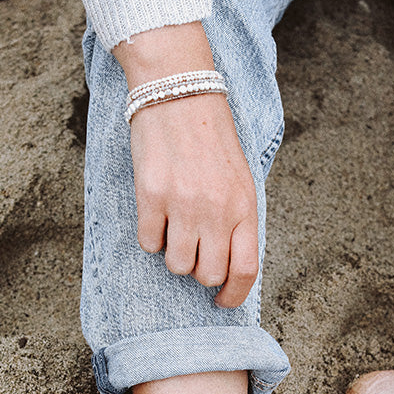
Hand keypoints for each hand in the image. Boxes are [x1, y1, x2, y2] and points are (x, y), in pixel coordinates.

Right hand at [114, 23, 258, 308]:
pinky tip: (156, 212)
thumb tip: (229, 268)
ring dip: (173, 254)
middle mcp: (217, 209)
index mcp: (244, 206)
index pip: (245, 270)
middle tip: (193, 250)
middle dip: (199, 271)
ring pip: (176, 264)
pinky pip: (148, 243)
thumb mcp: (240, 180)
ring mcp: (183, 204)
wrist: (179, 92)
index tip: (221, 301)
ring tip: (174, 226)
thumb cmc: (212, 140)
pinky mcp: (151, 195)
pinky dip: (150, 236)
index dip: (233, 295)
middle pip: (207, 274)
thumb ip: (238, 222)